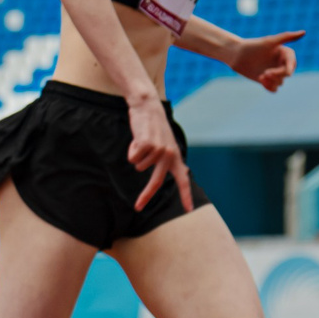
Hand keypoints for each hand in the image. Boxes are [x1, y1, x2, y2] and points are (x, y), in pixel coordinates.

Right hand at [126, 95, 190, 212]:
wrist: (147, 107)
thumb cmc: (153, 127)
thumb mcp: (164, 144)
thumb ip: (165, 159)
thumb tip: (170, 171)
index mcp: (176, 157)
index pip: (183, 181)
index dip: (185, 196)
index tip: (188, 210)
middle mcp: (169, 156)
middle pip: (155, 182)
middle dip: (145, 196)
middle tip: (137, 208)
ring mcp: (159, 151)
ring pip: (138, 166)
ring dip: (136, 155)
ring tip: (142, 141)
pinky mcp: (147, 145)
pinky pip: (132, 157)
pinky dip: (131, 149)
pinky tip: (138, 138)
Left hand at [233, 29, 303, 91]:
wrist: (236, 54)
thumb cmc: (253, 45)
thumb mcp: (269, 41)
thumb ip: (286, 37)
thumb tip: (304, 32)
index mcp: (285, 55)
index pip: (291, 64)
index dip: (289, 68)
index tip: (287, 72)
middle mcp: (282, 64)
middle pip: (286, 74)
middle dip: (277, 74)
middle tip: (265, 73)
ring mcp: (275, 72)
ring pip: (280, 82)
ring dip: (271, 81)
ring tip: (261, 76)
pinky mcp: (267, 80)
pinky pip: (273, 88)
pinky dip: (269, 87)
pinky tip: (261, 81)